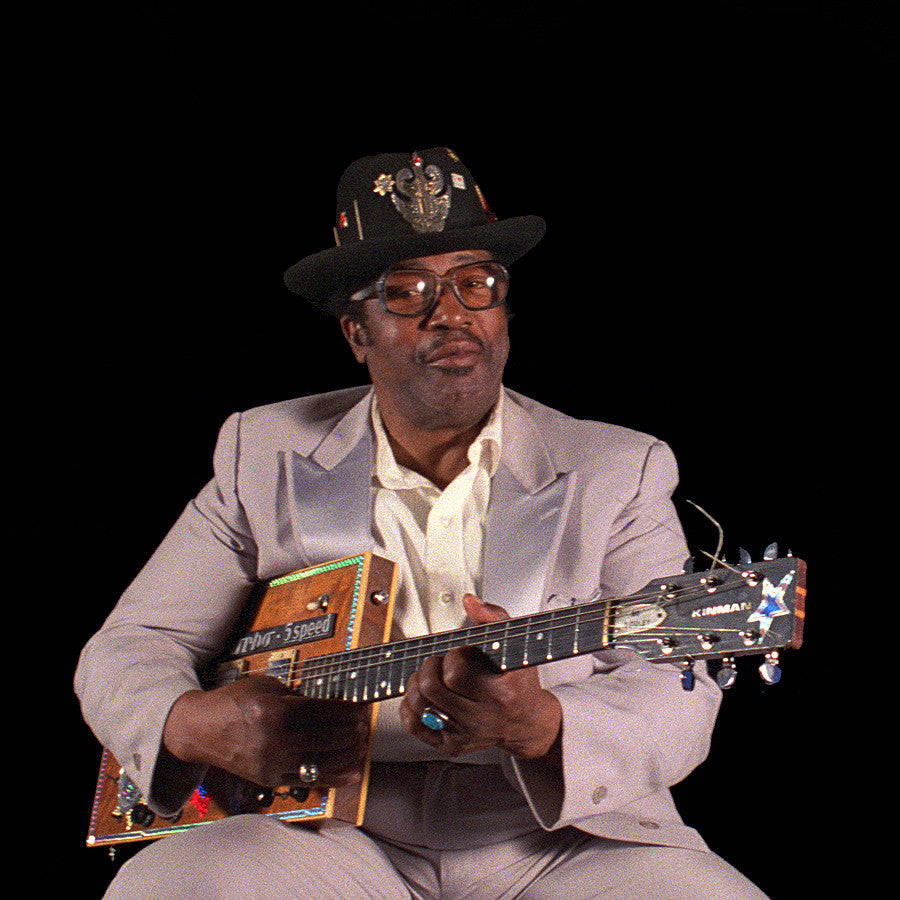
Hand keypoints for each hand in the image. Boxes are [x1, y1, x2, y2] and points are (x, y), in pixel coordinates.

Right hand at [162, 675, 369, 787]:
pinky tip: (353, 772)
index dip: (348, 711)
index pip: (324, 711)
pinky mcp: (270, 779)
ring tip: (362, 746)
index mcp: (276, 711)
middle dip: (352, 732)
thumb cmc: (234, 702)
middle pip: (328, 737)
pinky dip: (334, 778)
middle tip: (365, 726)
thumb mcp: (266, 686)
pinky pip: (309, 781)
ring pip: (323, 762)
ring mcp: (273, 762)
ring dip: (348, 755)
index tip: (362, 709)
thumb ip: (297, 695)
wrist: (200, 730)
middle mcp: (276, 739)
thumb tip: (328, 702)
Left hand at [399, 594, 562, 761]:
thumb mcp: (516, 646)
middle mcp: (481, 719)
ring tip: (430, 675)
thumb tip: (470, 602)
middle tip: (441, 661)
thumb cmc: (519, 682)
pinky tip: (423, 696)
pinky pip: (414, 726)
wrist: (526, 722)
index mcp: (500, 694)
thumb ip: (494, 618)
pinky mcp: (450, 746)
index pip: (457, 672)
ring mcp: (464, 735)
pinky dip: (409, 706)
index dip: (453, 655)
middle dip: (430, 666)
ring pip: (419, 705)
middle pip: (432, 688)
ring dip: (417, 683)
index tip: (462, 652)